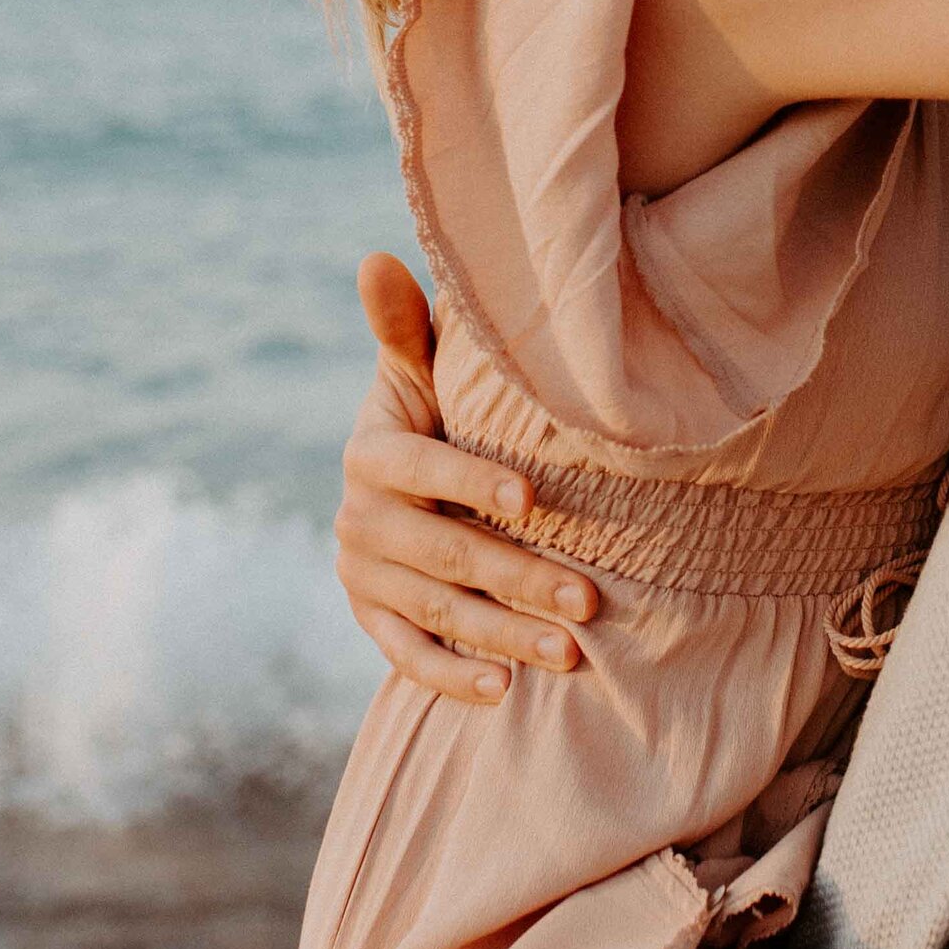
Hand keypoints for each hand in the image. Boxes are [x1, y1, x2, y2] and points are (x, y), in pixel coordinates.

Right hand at [335, 253, 596, 699]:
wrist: (404, 482)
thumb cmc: (435, 411)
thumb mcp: (420, 371)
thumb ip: (406, 327)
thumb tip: (378, 256)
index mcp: (370, 453)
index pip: (421, 471)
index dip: (472, 484)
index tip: (533, 501)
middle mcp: (359, 519)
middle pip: (444, 554)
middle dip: (518, 577)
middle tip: (589, 599)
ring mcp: (364, 576)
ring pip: (437, 612)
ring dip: (504, 636)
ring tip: (571, 654)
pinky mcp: (373, 620)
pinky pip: (408, 658)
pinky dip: (453, 677)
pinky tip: (505, 692)